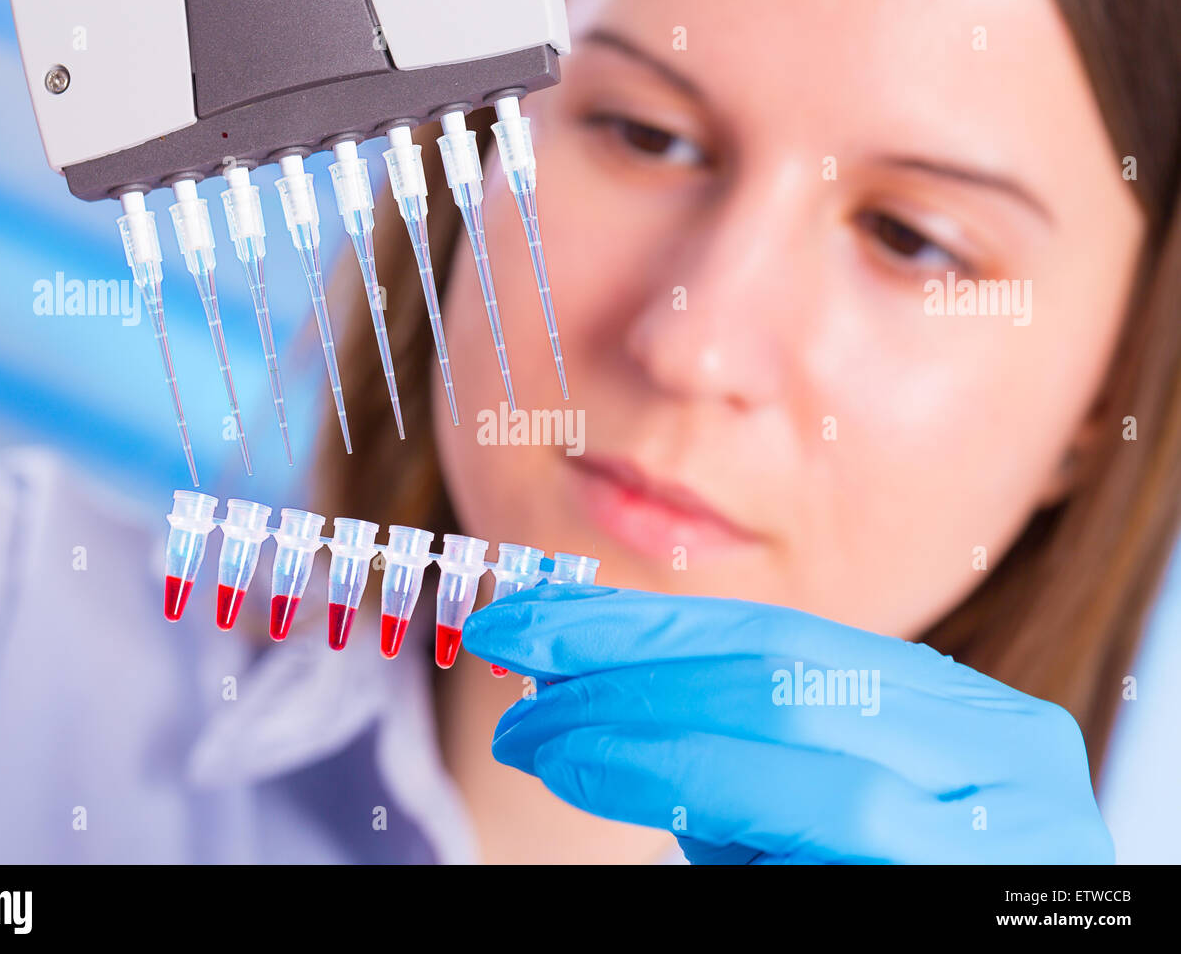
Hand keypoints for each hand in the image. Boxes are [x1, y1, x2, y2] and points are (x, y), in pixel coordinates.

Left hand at [462, 585, 1113, 863]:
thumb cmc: (878, 902)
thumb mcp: (810, 827)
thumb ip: (730, 755)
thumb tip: (583, 686)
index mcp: (964, 716)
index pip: (781, 636)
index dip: (648, 618)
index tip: (540, 611)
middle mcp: (998, 744)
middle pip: (779, 659)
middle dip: (626, 646)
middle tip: (512, 643)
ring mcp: (1001, 808)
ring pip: (787, 712)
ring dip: (631, 709)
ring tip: (532, 725)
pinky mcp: (968, 874)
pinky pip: (815, 809)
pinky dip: (685, 773)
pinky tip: (595, 767)